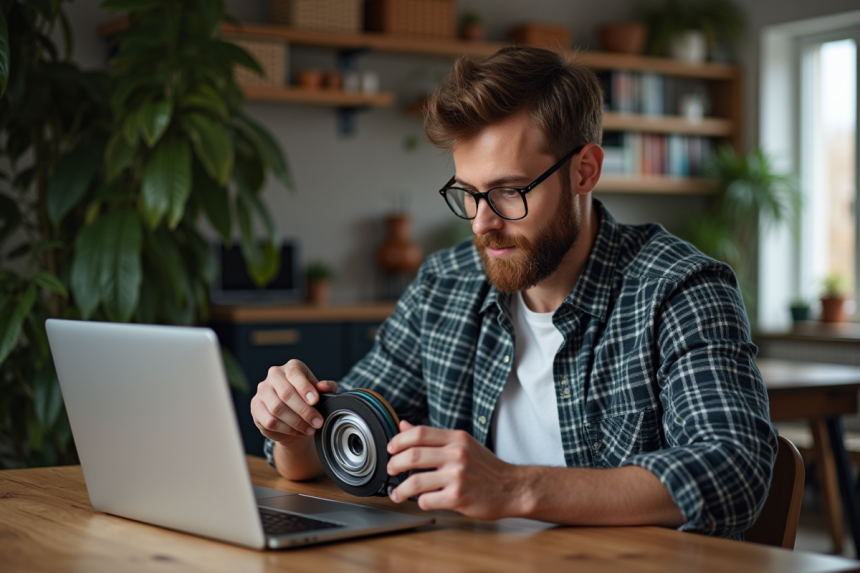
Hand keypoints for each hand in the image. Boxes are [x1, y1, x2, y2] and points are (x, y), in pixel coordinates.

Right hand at [250, 359, 337, 446]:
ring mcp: (262, 391)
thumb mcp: (321, 392)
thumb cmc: (307, 400)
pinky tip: (298, 431)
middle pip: (286, 393)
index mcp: (291, 367)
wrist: (291, 416)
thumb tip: (324, 387)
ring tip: (310, 429)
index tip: (315, 401)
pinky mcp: (256, 407)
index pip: (295, 374)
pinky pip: (270, 420)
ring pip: (277, 408)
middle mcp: (274, 375)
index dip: (305, 388)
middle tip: (317, 422)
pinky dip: (286, 429)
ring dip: (296, 422)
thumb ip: (327, 388)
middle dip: (304, 410)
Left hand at [386, 420, 525, 519]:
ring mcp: (458, 477)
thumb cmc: (486, 467)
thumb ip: (433, 437)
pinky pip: (427, 500)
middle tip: (391, 470)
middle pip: (413, 455)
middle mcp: (457, 455)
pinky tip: (421, 501)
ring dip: (400, 489)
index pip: (419, 433)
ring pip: (415, 481)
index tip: (391, 448)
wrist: (512, 487)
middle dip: (394, 464)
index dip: (399, 440)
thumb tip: (404, 425)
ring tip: (397, 493)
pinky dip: (419, 502)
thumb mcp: (462, 444)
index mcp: (457, 439)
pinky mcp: (458, 498)